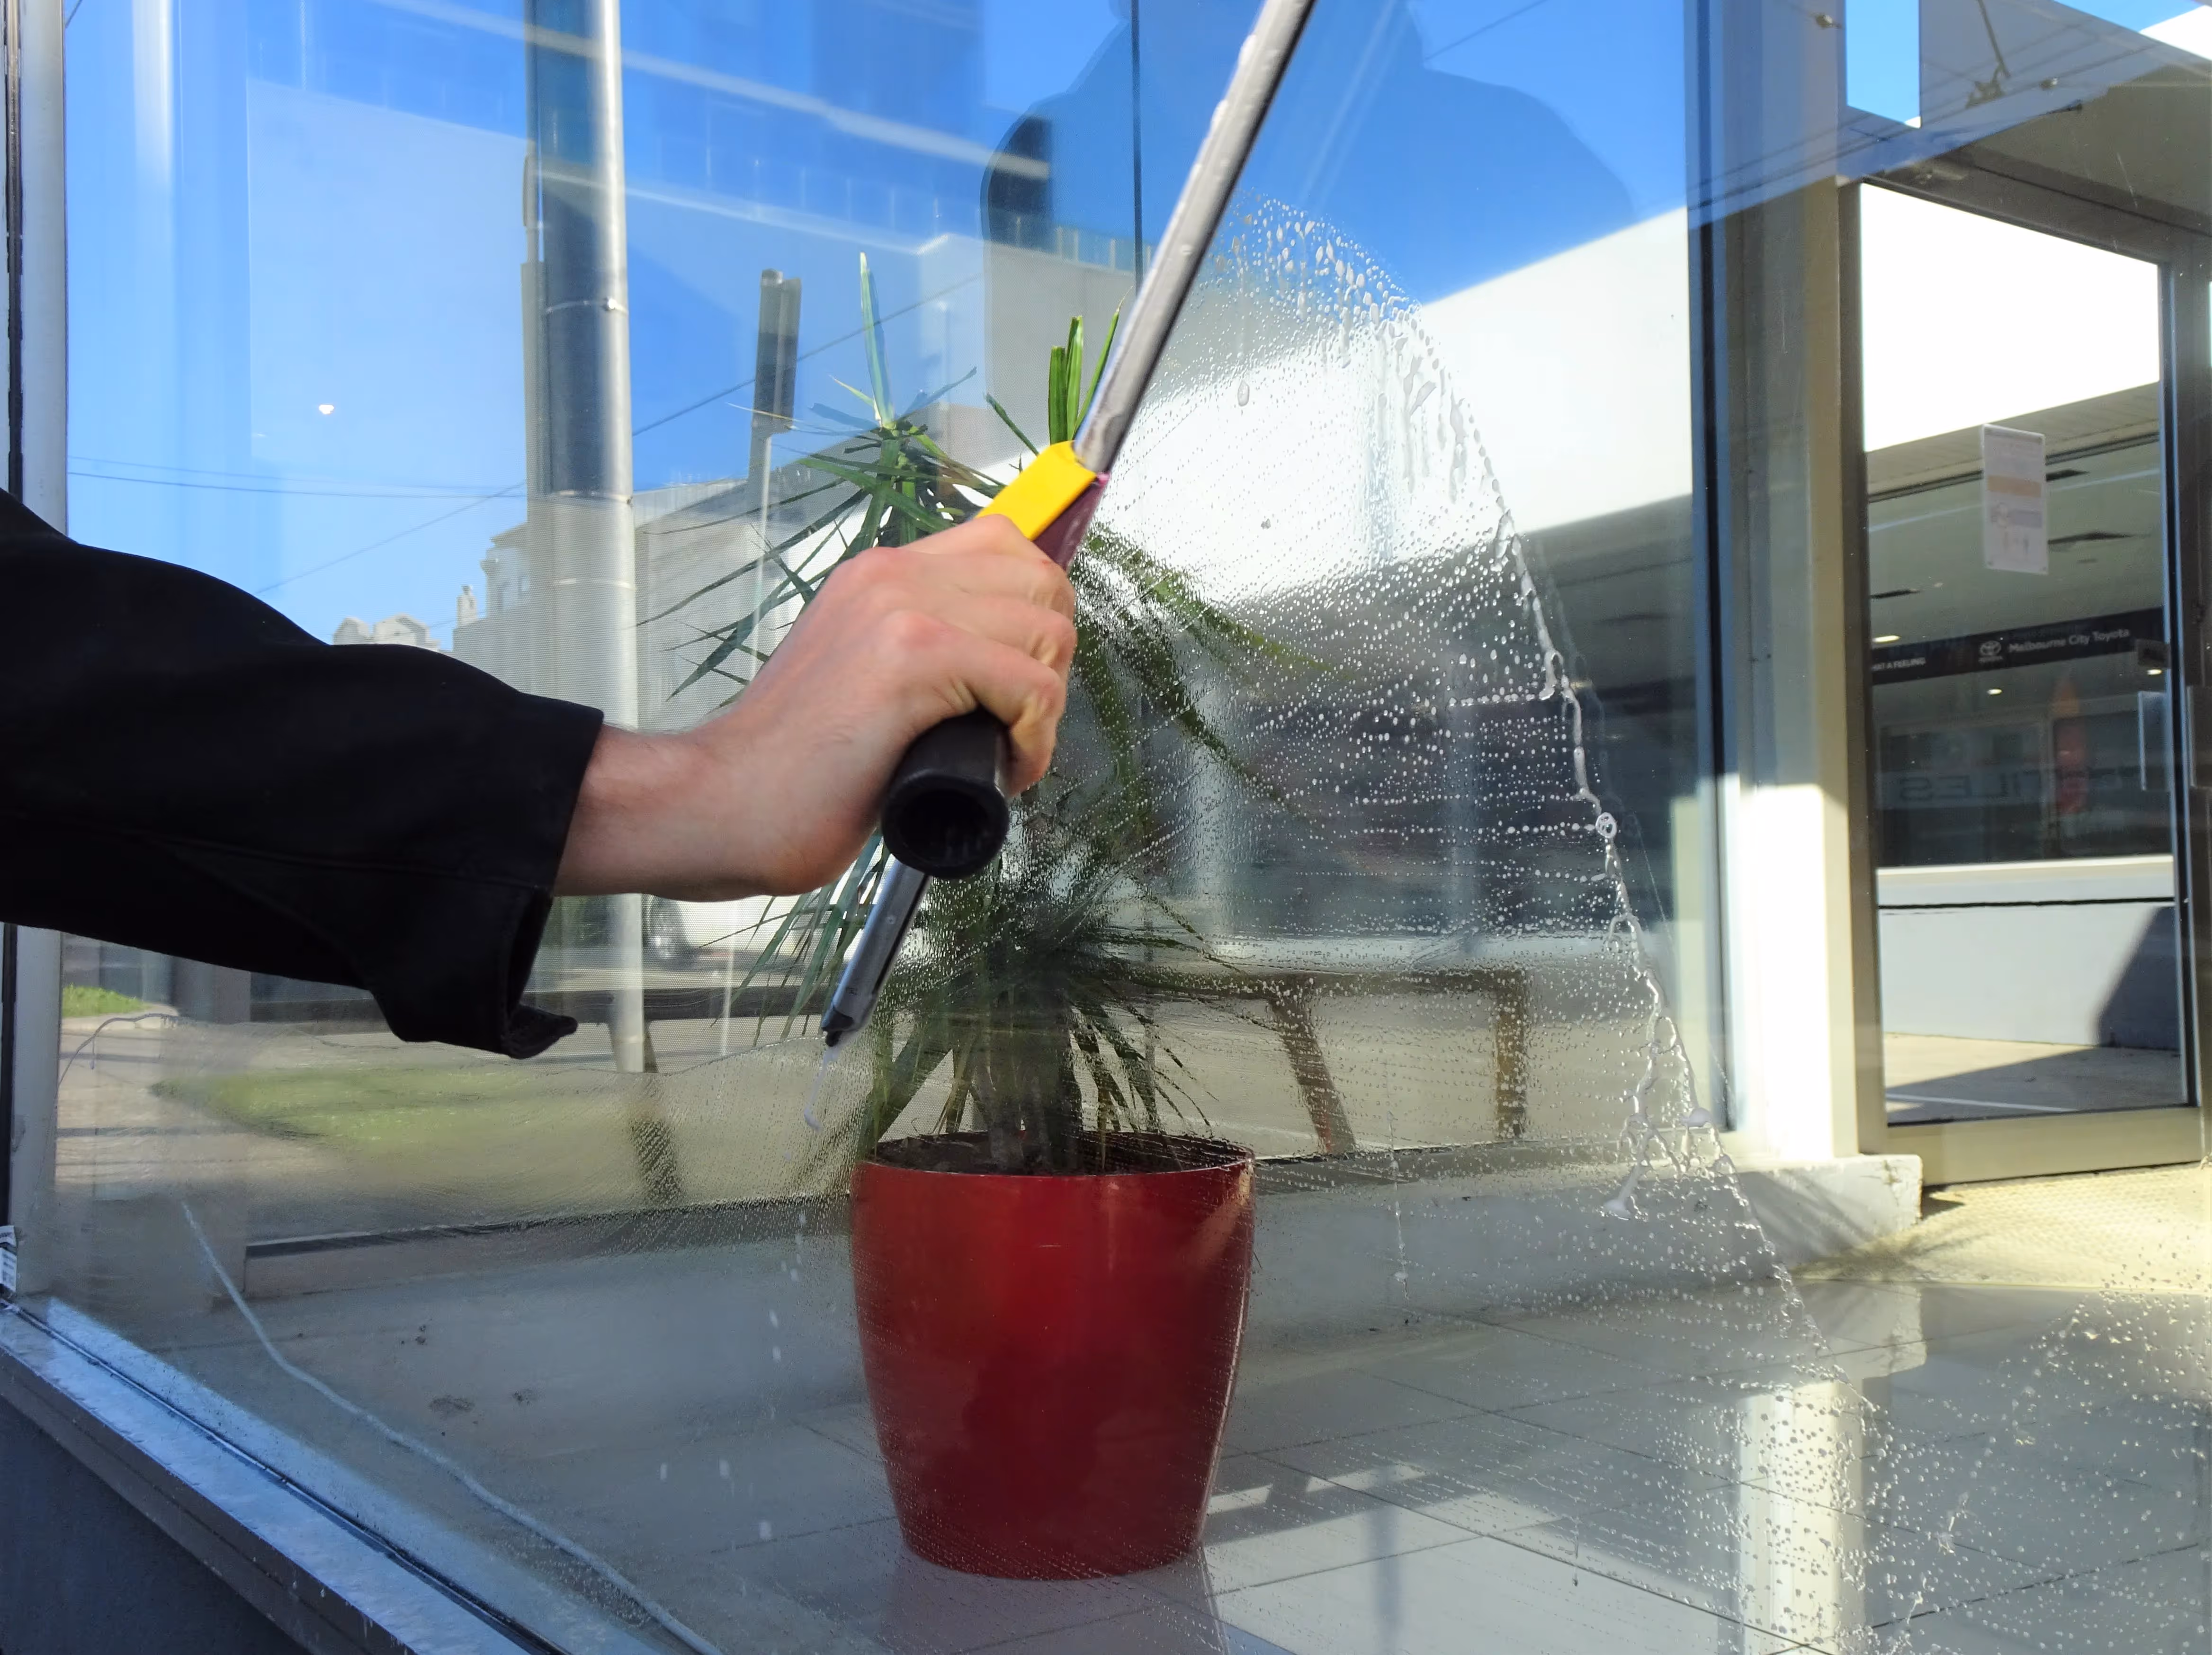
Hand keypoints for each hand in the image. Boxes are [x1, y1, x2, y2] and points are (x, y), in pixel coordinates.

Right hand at [554, 513, 1075, 899]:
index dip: (1034, 615)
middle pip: (1042, 585)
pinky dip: (1035, 739)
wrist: (722, 802)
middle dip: (1050, 662)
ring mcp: (903, 610)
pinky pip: (1031, 686)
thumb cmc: (793, 767)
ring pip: (1047, 633)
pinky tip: (1004, 770)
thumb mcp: (861, 677)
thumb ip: (916, 649)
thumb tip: (996, 659)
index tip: (1016, 681)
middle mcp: (893, 575)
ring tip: (1005, 752)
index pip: (1005, 547)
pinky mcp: (915, 659)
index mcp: (881, 573)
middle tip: (1016, 724)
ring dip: (1046, 707)